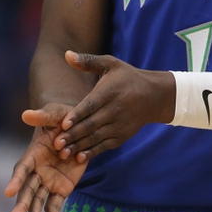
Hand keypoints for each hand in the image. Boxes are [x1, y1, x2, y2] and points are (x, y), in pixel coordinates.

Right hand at [6, 103, 87, 211]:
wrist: (78, 127)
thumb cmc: (62, 118)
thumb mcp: (55, 114)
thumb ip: (42, 117)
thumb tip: (26, 114)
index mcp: (32, 155)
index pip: (22, 169)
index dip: (15, 180)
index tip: (8, 191)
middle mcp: (37, 171)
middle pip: (27, 189)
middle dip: (22, 203)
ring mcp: (48, 181)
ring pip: (39, 200)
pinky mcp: (62, 188)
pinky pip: (56, 204)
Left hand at [54, 51, 175, 162]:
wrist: (155, 95)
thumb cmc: (129, 78)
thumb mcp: (112, 64)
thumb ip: (88, 61)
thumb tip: (67, 54)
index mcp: (111, 91)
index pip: (92, 105)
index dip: (78, 115)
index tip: (63, 124)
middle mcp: (116, 109)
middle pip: (92, 124)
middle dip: (73, 134)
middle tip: (56, 143)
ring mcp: (120, 124)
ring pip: (96, 137)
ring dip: (79, 145)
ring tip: (63, 152)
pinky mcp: (122, 135)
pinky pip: (105, 145)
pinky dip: (92, 152)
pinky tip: (79, 156)